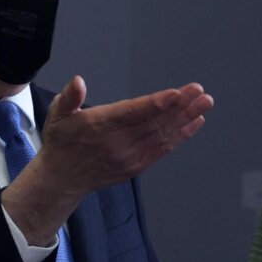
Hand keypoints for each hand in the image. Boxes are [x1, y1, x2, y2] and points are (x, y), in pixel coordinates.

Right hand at [1, 78, 212, 243]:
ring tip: (205, 103)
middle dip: (180, 106)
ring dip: (186, 118)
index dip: (156, 103)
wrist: (63, 179)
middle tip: (200, 91)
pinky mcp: (137, 165)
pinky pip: (163, 148)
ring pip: (162, 134)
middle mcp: (118, 143)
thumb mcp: (57, 115)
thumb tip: (77, 82)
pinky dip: (181, 135)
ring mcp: (130, 156)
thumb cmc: (62, 141)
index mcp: (99, 126)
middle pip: (154, 122)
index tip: (177, 94)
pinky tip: (195, 122)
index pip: (132, 113)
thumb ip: (69, 98)